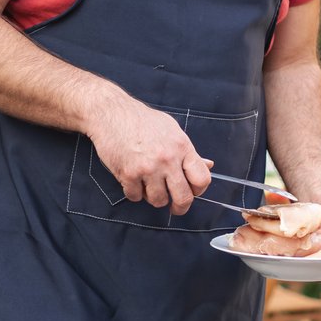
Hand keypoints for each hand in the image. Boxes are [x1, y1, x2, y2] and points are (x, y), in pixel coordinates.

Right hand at [88, 100, 210, 214]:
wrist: (111, 113)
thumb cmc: (142, 120)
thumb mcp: (172, 130)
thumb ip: (189, 152)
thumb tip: (208, 165)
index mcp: (182, 147)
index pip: (202, 179)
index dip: (199, 191)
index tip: (192, 192)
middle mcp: (167, 159)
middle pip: (183, 197)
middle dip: (181, 207)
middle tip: (176, 207)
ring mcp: (148, 168)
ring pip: (158, 201)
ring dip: (154, 197)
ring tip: (149, 185)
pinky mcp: (128, 174)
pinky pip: (136, 197)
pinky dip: (134, 192)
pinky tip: (133, 180)